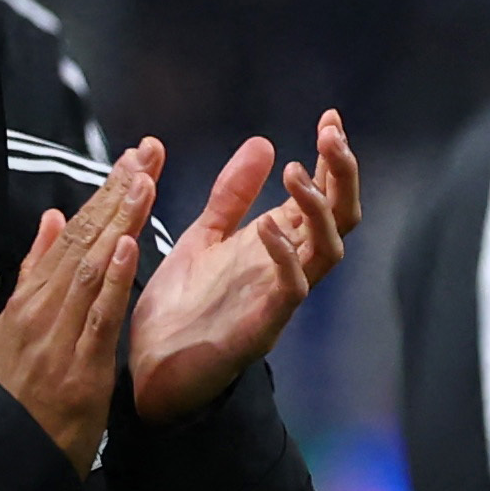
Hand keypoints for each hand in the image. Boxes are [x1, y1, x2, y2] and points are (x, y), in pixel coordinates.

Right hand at [0, 148, 151, 471]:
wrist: (12, 446)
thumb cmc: (20, 386)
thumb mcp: (15, 324)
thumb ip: (36, 271)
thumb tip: (53, 217)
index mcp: (32, 296)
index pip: (72, 234)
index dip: (103, 195)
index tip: (130, 160)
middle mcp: (43, 306)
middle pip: (83, 240)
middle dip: (116, 193)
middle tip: (145, 152)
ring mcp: (59, 333)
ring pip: (93, 267)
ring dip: (119, 222)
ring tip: (142, 180)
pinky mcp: (79, 362)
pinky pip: (99, 314)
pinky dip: (114, 278)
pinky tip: (128, 245)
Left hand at [129, 114, 362, 422]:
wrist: (147, 373)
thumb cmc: (179, 310)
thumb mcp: (204, 236)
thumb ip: (234, 195)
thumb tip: (265, 142)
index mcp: (277, 246)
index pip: (323, 196)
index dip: (332, 158)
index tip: (329, 118)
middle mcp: (288, 268)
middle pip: (341, 218)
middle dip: (342, 175)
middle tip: (332, 135)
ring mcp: (279, 298)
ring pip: (327, 251)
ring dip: (317, 209)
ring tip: (296, 173)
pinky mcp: (262, 327)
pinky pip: (292, 290)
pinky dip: (285, 255)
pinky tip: (267, 226)